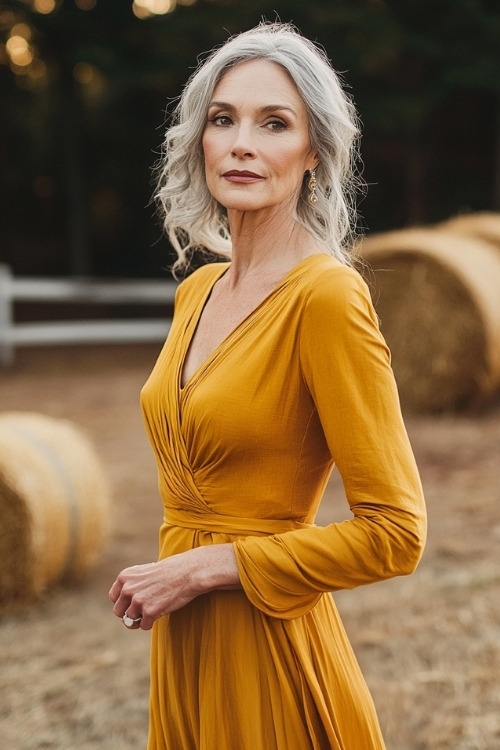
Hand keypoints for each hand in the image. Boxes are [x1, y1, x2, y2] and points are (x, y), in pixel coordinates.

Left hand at [109, 543, 239, 629]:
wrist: (188, 572)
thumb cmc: (169, 571)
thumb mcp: (144, 572)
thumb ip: (132, 584)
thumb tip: (126, 605)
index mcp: (125, 577)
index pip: (114, 597)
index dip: (124, 602)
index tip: (134, 602)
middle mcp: (128, 589)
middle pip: (118, 612)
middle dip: (129, 613)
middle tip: (143, 610)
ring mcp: (138, 601)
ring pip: (130, 621)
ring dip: (141, 619)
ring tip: (154, 610)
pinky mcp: (149, 612)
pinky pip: (144, 626)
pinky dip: (151, 623)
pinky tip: (160, 612)